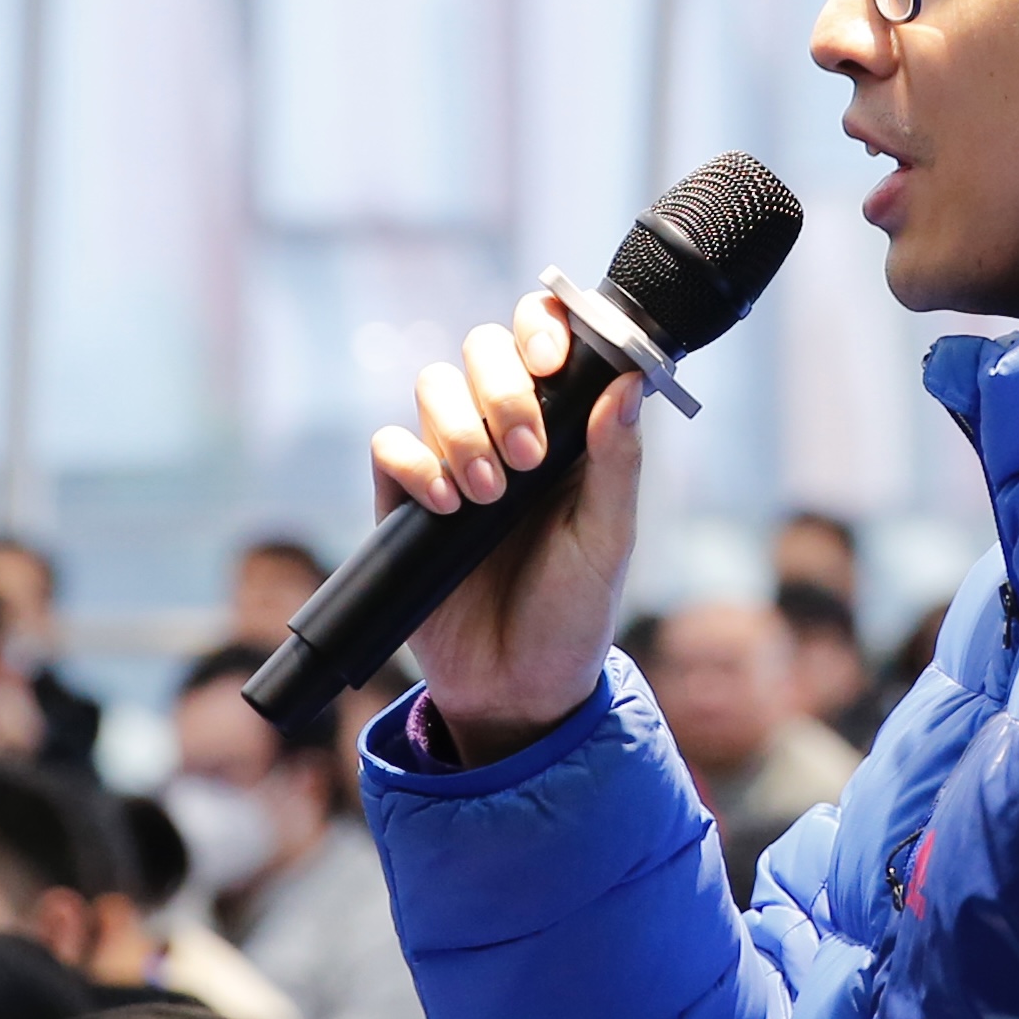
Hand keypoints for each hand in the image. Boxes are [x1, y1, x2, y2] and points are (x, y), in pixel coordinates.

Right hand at [368, 296, 648, 760]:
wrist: (518, 688)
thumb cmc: (574, 612)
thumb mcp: (608, 538)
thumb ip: (616, 461)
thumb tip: (627, 381)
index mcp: (566, 430)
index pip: (548, 342)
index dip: (543, 330)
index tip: (552, 364)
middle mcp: (507, 432)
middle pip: (482, 349)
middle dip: (502, 389)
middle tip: (527, 457)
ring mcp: (452, 461)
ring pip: (435, 388)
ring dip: (462, 430)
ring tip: (488, 495)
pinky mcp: (404, 502)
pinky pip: (391, 446)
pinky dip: (415, 463)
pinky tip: (446, 506)